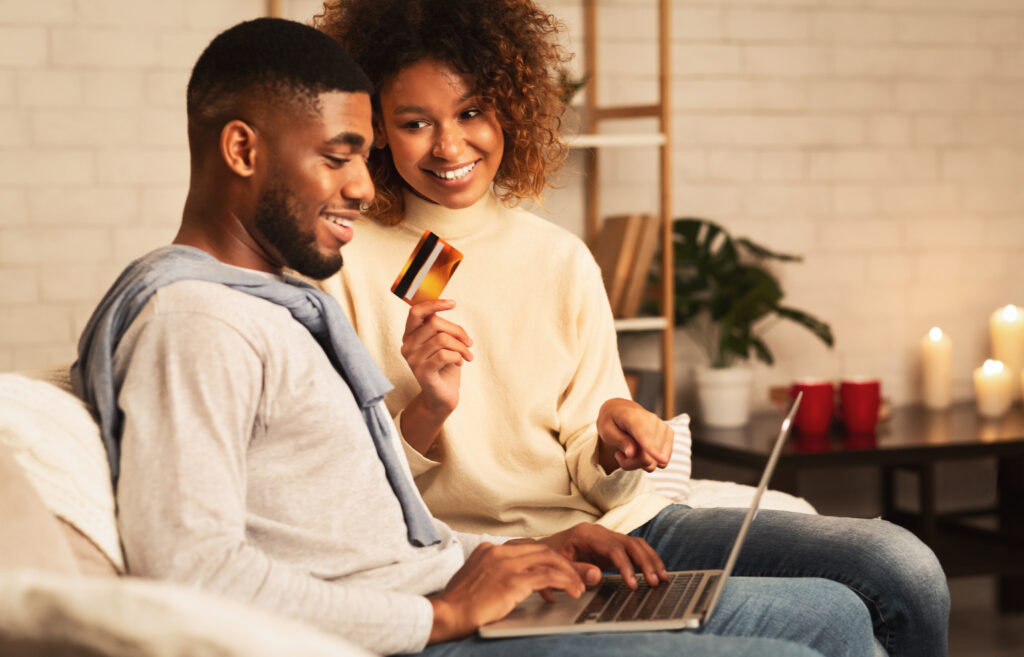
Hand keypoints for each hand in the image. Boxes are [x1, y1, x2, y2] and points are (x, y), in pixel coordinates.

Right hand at [400, 299, 472, 415]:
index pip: (416, 312)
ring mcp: (413, 360)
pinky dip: (458, 356)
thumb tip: (447, 305)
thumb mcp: (443, 341)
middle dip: (457, 330)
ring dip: (461, 346)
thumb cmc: (445, 366)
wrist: (443, 395)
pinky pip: (444, 355)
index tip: (453, 303)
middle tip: (469, 342)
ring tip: (467, 354)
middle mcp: (407, 346)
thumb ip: (440, 326)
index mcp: (410, 335)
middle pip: (434, 323)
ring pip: (442, 339)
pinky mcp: (422, 372)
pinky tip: (460, 362)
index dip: (434, 304)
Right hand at [427, 542, 589, 642]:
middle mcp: (498, 551)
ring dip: (569, 573)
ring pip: (549, 559)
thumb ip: (495, 572)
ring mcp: (505, 564)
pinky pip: (547, 576)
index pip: (528, 547)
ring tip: (579, 586)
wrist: (446, 614)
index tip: (561, 570)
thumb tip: (516, 580)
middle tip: (578, 576)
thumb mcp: (477, 578)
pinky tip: (572, 591)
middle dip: (564, 563)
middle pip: (542, 549)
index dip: (549, 558)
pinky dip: (564, 582)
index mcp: (490, 549)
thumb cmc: (460, 604)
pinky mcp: (511, 581)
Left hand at [534, 523, 667, 589]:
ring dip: (650, 560)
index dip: (625, 566)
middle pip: (629, 543)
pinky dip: (646, 559)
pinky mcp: (610, 546)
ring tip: (661, 578)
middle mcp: (599, 532)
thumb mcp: (557, 563)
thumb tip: (596, 575)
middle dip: (644, 562)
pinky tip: (655, 571)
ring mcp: (606, 538)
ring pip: (635, 544)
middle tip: (654, 582)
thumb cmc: (547, 556)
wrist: (541, 549)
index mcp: (586, 533)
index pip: (613, 548)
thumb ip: (575, 569)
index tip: (632, 584)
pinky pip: (633, 549)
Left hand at [596, 398, 672, 472]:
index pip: (644, 435)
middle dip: (630, 463)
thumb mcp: (606, 431)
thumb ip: (620, 441)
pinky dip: (650, 461)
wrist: (621, 410)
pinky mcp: (669, 434)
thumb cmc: (612, 422)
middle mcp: (652, 420)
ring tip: (629, 450)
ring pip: (654, 462)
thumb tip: (632, 453)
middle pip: (646, 457)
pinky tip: (641, 452)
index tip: (662, 461)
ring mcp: (663, 427)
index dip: (652, 449)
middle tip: (619, 454)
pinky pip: (662, 461)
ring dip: (638, 462)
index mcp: (633, 416)